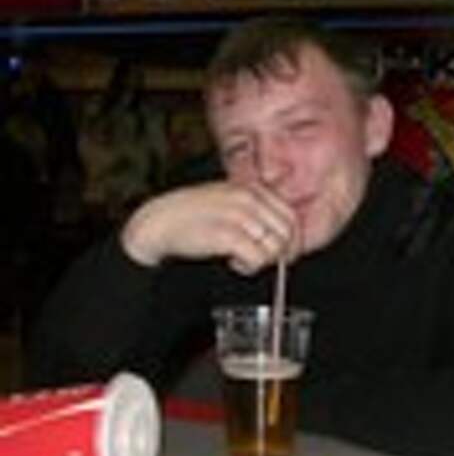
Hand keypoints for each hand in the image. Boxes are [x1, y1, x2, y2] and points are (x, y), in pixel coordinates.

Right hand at [121, 181, 299, 274]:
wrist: (159, 222)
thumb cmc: (194, 216)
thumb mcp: (231, 203)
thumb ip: (256, 212)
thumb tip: (283, 236)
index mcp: (253, 189)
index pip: (291, 216)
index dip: (291, 239)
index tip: (282, 253)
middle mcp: (249, 199)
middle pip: (287, 234)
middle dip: (278, 252)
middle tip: (259, 259)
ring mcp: (239, 216)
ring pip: (275, 248)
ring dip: (262, 261)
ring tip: (241, 258)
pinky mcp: (227, 235)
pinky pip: (257, 258)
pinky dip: (248, 266)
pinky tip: (233, 262)